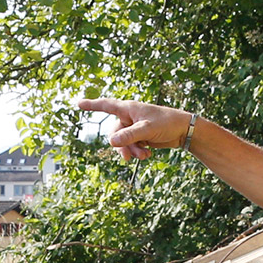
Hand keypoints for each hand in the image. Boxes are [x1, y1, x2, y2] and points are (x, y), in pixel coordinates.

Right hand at [75, 97, 190, 160]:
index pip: (106, 105)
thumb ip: (129, 136)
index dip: (92, 105)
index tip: (79, 104)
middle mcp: (129, 117)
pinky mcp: (141, 137)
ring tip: (144, 156)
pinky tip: (148, 155)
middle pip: (115, 133)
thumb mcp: (147, 129)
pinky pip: (132, 146)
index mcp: (129, 109)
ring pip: (123, 143)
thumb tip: (111, 142)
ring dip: (132, 151)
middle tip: (129, 158)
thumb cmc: (167, 123)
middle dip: (122, 146)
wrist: (183, 130)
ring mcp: (134, 128)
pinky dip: (138, 152)